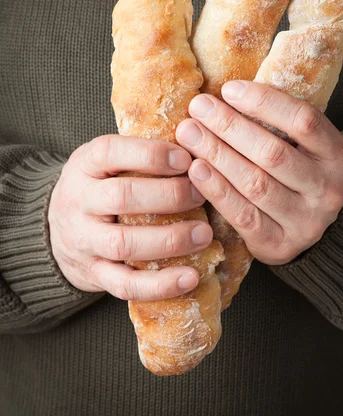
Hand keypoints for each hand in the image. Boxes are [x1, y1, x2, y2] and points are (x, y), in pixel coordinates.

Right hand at [48, 135, 211, 299]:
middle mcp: (79, 201)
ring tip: (205, 234)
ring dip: (170, 240)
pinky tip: (191, 277)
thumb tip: (196, 139)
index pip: (110, 152)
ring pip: (124, 243)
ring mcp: (84, 240)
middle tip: (201, 194)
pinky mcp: (94, 274)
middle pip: (122, 197)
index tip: (186, 159)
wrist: (57, 229)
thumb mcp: (107, 161)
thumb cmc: (99, 186)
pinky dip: (160, 285)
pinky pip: (126, 285)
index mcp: (84, 164)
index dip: (150, 155)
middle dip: (169, 195)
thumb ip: (140, 152)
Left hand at [175, 81, 342, 264]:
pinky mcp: (280, 245)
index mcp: (338, 155)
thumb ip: (275, 122)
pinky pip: (244, 216)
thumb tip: (224, 92)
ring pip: (256, 184)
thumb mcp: (302, 145)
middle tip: (198, 107)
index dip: (265, 102)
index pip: (304, 121)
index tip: (228, 89)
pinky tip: (196, 170)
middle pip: (273, 153)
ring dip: (217, 155)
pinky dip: (217, 190)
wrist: (310, 227)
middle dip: (230, 126)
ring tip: (189, 134)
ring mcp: (306, 221)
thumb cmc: (295, 172)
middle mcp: (328, 189)